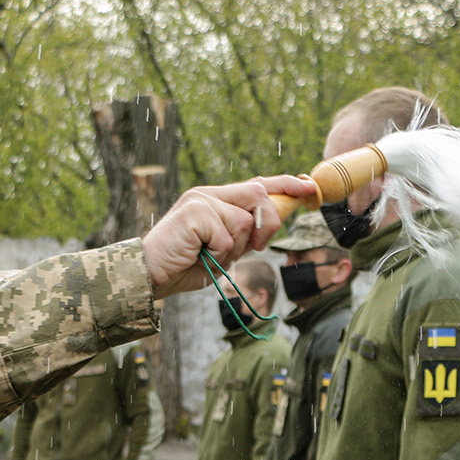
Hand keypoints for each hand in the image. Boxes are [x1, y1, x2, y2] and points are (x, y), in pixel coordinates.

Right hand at [142, 175, 315, 298]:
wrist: (151, 275)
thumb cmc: (184, 265)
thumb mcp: (223, 250)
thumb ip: (243, 234)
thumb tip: (268, 224)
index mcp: (216, 199)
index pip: (256, 184)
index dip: (285, 184)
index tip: (308, 186)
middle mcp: (208, 194)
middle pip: (258, 194)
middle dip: (268, 222)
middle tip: (257, 246)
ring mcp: (201, 201)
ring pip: (244, 222)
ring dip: (234, 248)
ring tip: (210, 256)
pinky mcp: (195, 213)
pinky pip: (227, 237)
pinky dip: (219, 255)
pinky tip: (199, 256)